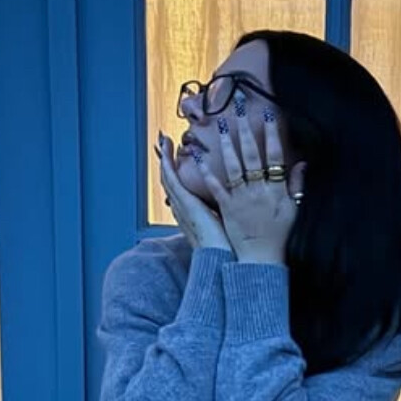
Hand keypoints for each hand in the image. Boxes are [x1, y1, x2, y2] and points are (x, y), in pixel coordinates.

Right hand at [154, 135, 232, 251]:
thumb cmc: (229, 248)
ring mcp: (183, 206)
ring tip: (163, 140)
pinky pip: (173, 180)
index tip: (176, 160)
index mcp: (192, 216)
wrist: (223, 260)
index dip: (176, 174)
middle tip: (165, 143)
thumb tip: (237, 202)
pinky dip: (167, 163)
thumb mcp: (225, 225)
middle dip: (166, 162)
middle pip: (170, 182)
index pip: (180, 191)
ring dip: (165, 157)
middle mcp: (183, 210)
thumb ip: (226, 212)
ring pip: (168, 178)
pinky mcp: (186, 204)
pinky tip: (167, 149)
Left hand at [188, 106, 305, 262]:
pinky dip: (208, 172)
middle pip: (251, 155)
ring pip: (233, 166)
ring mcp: (241, 198)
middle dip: (245, 130)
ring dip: (226, 144)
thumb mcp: (294, 210)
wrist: (262, 259)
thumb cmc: (280, 236)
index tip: (268, 116)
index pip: (274, 156)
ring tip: (220, 125)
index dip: (271, 135)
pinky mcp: (227, 208)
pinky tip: (200, 158)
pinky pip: (217, 187)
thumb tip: (303, 163)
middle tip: (239, 109)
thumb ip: (297, 185)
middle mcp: (257, 190)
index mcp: (275, 189)